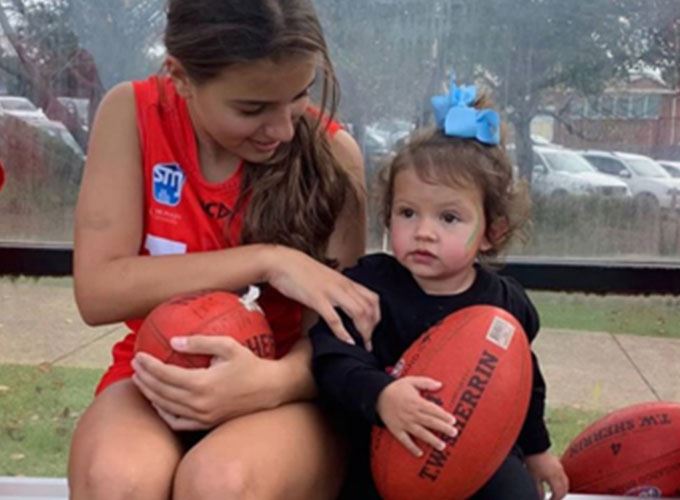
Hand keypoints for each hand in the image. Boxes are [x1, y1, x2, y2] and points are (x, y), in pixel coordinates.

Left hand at [132, 335, 280, 430]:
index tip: (139, 355)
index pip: (165, 375)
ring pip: (166, 407)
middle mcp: (199, 403)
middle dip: (143, 378)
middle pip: (161, 391)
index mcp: (202, 383)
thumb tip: (173, 341)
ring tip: (140, 381)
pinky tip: (158, 402)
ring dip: (149, 393)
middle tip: (134, 365)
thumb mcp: (228, 346)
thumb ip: (200, 342)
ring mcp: (202, 416)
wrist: (270, 389)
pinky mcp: (206, 423)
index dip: (148, 365)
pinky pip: (177, 422)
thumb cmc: (250, 364)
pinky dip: (163, 413)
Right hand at [265, 246, 379, 349]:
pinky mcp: (317, 299)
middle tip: (369, 343)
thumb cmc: (302, 271)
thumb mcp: (327, 279)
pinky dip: (343, 333)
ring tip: (362, 345)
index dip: (377, 317)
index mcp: (346, 282)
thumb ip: (338, 291)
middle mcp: (343, 286)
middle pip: (370, 309)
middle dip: (372, 329)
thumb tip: (344, 306)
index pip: (373, 299)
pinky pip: (335, 319)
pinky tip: (347, 342)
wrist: (282, 261)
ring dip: (363, 332)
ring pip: (359, 312)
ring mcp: (331, 292)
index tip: (373, 330)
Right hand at [376, 376, 456, 456]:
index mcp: (416, 402)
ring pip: (420, 433)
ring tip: (442, 446)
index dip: (444, 415)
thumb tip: (440, 384)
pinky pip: (404, 440)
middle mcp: (411, 414)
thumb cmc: (396, 388)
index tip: (453, 420)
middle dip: (443, 428)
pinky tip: (419, 453)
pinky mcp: (396, 430)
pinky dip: (411, 447)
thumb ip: (426, 382)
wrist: (377, 396)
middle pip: (430, 422)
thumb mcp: (411, 380)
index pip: (433, 410)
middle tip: (454, 433)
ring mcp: (404, 423)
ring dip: (431, 440)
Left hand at [525, 451, 568, 499]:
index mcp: (554, 477)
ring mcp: (560, 467)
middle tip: (553, 499)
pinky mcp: (558, 464)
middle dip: (560, 496)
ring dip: (562, 490)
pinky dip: (562, 483)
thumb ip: (538, 490)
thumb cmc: (532, 461)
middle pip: (565, 489)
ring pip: (566, 482)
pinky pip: (564, 476)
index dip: (554, 499)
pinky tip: (556, 484)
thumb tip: (541, 498)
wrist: (533, 447)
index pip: (558, 493)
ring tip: (555, 494)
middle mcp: (559, 473)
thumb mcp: (533, 478)